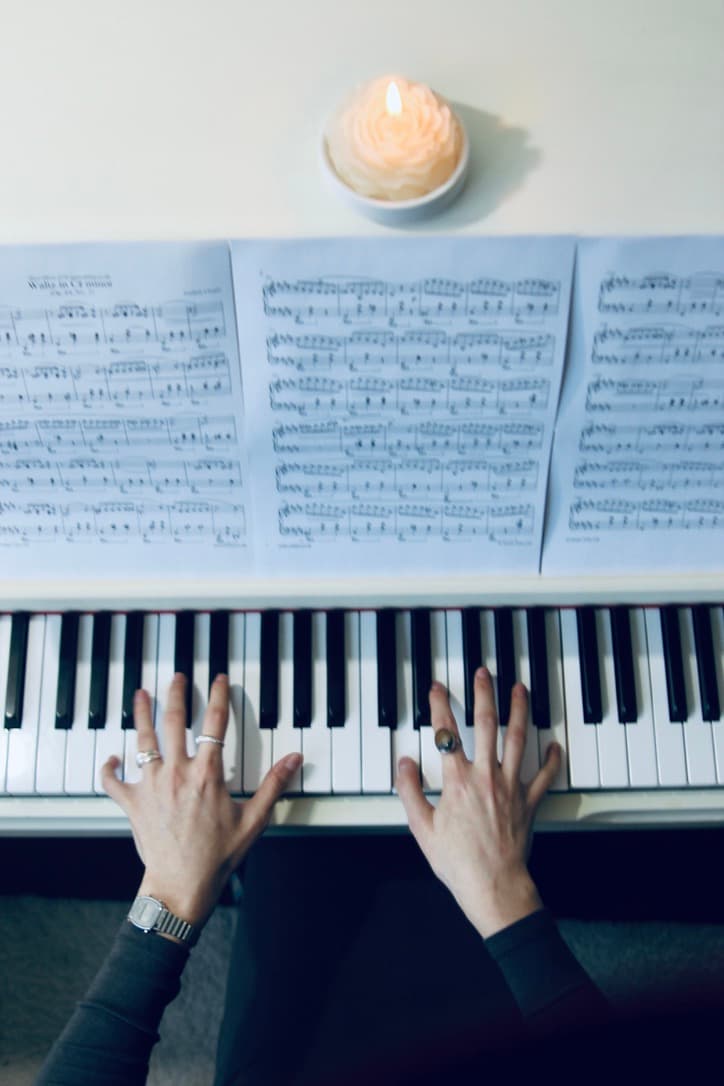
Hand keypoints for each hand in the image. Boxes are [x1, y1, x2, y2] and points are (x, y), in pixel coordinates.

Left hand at [102, 673, 301, 933]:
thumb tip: (294, 759)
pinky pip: (113, 781)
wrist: (181, 884)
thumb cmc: (217, 855)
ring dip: (140, 714)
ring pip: (142, 740)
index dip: (218, 696)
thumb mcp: (254, 819)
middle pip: (173, 721)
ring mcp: (151, 785)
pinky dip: (110, 768)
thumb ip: (274, 785)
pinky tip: (112, 758)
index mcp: (207, 773)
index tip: (219, 680)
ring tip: (140, 695)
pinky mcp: (133, 803)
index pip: (215, 723)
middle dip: (175, 694)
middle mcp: (177, 772)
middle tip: (176, 677)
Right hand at [395, 667, 560, 938]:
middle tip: (483, 673)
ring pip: (517, 740)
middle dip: (484, 695)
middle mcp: (486, 778)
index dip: (439, 706)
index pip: (446, 734)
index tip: (437, 687)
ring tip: (520, 688)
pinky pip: (544, 776)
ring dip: (519, 711)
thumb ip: (409, 791)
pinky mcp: (528, 802)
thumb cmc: (457, 862)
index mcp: (457, 783)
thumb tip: (404, 762)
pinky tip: (554, 742)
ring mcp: (510, 788)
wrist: (493, 887)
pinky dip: (551, 758)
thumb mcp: (421, 828)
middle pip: (486, 725)